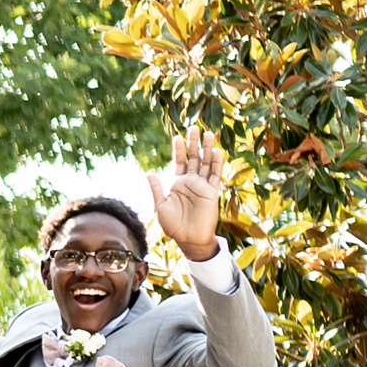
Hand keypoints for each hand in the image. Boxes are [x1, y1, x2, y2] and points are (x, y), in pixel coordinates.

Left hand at [152, 125, 227, 259]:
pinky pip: (215, 175)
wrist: (188, 238)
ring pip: (205, 163)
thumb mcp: (160, 207)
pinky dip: (216, 163)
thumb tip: (149, 173)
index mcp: (176, 184)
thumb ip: (157, 190)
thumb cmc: (173, 225)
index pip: (177, 162)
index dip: (178, 150)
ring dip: (207, 149)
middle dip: (193, 143)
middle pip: (192, 158)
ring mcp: (202, 186)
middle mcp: (190, 182)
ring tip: (208, 133)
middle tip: (193, 128)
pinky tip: (217, 151)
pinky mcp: (212, 192)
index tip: (177, 136)